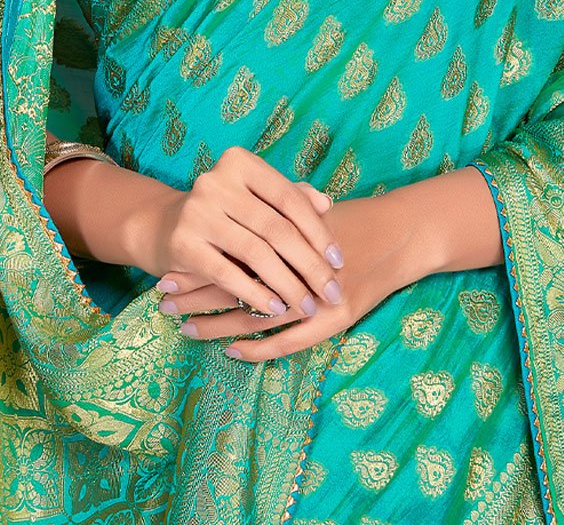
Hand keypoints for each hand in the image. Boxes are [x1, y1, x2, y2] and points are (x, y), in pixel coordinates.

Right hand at [139, 146, 345, 319]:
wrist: (162, 226)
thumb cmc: (224, 212)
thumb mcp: (255, 197)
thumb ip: (290, 197)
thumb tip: (326, 203)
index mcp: (239, 163)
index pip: (289, 199)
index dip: (318, 231)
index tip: (339, 261)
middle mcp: (216, 181)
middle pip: (276, 228)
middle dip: (309, 264)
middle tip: (331, 292)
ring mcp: (197, 211)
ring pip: (256, 253)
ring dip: (287, 284)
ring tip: (308, 305)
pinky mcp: (182, 243)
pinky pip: (228, 274)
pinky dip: (255, 293)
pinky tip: (275, 308)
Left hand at [155, 189, 415, 362]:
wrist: (401, 234)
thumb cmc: (351, 220)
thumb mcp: (309, 210)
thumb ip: (272, 212)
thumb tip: (225, 213)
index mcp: (285, 236)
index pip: (230, 253)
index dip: (199, 264)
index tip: (166, 272)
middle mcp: (297, 268)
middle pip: (236, 284)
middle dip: (196, 294)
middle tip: (163, 304)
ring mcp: (316, 298)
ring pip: (256, 315)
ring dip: (217, 323)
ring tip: (185, 329)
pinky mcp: (334, 321)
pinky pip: (288, 341)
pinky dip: (257, 348)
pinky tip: (231, 352)